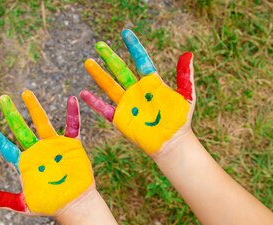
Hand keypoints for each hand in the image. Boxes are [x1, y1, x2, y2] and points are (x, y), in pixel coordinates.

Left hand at [0, 90, 93, 215]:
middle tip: (1, 98)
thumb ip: (4, 199)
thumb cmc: (49, 204)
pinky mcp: (71, 145)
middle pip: (20, 128)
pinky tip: (72, 100)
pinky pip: (72, 127)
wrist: (73, 204)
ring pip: (42, 123)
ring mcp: (53, 146)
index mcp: (23, 162)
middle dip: (11, 114)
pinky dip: (72, 114)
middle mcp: (36, 150)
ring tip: (25, 93)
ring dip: (34, 108)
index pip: (4, 145)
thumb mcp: (23, 204)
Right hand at [80, 29, 195, 155]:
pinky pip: (105, 108)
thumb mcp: (186, 96)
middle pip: (120, 70)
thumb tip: (188, 54)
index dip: (133, 47)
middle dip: (110, 57)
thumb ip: (185, 76)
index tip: (126, 33)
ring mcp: (127, 104)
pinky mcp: (120, 118)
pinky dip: (94, 102)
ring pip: (109, 86)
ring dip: (98, 74)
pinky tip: (84, 94)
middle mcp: (137, 91)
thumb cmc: (180, 120)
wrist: (172, 143)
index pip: (140, 60)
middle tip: (99, 44)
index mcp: (152, 83)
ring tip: (88, 62)